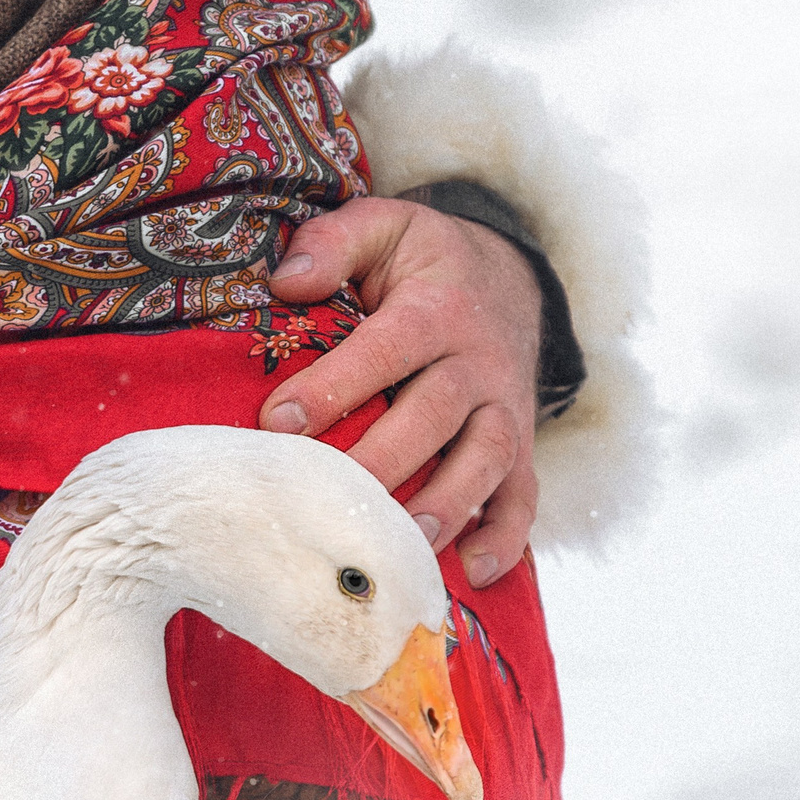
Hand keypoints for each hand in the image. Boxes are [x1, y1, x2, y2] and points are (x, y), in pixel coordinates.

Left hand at [261, 199, 543, 587]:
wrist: (506, 277)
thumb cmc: (422, 261)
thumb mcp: (381, 226)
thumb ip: (333, 242)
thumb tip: (287, 282)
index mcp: (436, 308)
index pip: (384, 350)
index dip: (333, 387)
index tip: (276, 422)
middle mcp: (478, 362)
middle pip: (434, 416)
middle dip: (381, 460)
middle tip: (326, 497)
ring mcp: (504, 408)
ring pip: (485, 460)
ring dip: (446, 506)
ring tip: (398, 544)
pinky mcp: (519, 445)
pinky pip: (524, 495)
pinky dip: (505, 537)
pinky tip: (471, 572)